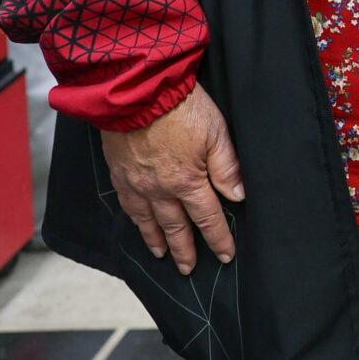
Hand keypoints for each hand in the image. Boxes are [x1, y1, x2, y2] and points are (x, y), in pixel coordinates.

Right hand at [98, 85, 244, 273]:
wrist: (137, 90)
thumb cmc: (181, 106)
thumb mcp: (217, 133)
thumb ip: (227, 167)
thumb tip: (238, 196)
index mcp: (188, 181)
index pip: (208, 218)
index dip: (218, 239)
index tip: (225, 255)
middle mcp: (160, 189)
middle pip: (176, 227)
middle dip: (186, 250)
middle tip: (189, 269)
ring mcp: (137, 183)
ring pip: (149, 221)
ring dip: (157, 240)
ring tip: (162, 255)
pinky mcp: (120, 172)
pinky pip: (127, 205)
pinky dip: (135, 220)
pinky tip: (138, 224)